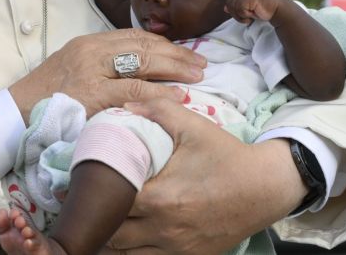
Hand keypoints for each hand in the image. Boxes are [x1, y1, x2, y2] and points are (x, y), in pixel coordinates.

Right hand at [8, 29, 205, 119]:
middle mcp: (91, 51)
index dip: (164, 44)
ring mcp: (91, 72)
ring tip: (197, 77)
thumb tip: (137, 70)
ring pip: (142, 64)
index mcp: (88, 43)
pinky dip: (158, 93)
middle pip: (143, 46)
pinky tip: (176, 97)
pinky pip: (132, 91)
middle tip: (201, 63)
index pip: (134, 37)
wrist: (14, 114)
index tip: (185, 52)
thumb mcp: (73, 70)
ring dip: (174, 69)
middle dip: (176, 54)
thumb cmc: (45, 97)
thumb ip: (101, 66)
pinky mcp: (91, 95)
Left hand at [104, 98, 305, 253]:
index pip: (110, 202)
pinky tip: (128, 236)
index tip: (80, 185)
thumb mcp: (194, 126)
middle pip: (112, 232)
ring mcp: (175, 247)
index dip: (92, 193)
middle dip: (98, 218)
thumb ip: (158, 110)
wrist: (266, 187)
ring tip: (104, 220)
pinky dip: (132, 251)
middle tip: (88, 203)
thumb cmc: (227, 156)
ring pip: (125, 253)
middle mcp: (164, 228)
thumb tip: (126, 106)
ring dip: (111, 238)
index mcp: (160, 197)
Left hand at [224, 0, 285, 24]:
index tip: (247, 12)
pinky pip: (240, 11)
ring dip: (242, 16)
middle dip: (238, 15)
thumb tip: (225, 8)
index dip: (236, 12)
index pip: (228, 2)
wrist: (277, 9)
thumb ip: (236, 6)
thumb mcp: (247, 7)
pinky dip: (246, 16)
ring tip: (253, 13)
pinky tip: (255, 13)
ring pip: (233, 9)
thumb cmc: (262, 8)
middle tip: (250, 14)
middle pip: (229, 6)